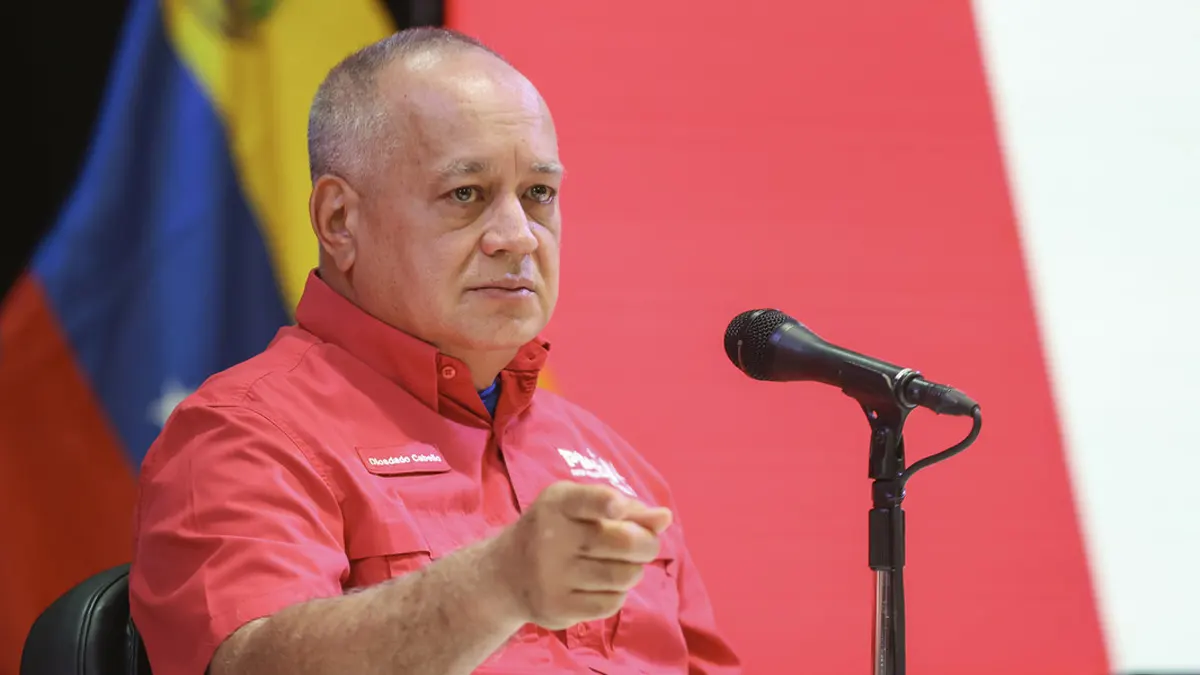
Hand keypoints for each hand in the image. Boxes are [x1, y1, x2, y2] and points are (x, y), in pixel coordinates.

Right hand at [487, 481, 672, 629]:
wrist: (505, 574)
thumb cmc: (556, 531)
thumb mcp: (581, 509)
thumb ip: (626, 509)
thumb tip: (665, 518)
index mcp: (558, 503)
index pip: (584, 500)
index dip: (605, 503)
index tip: (617, 507)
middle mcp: (551, 537)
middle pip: (624, 542)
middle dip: (647, 544)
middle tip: (645, 544)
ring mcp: (552, 575)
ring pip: (624, 575)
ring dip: (634, 571)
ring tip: (621, 565)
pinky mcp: (557, 607)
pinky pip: (611, 602)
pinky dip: (618, 593)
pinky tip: (604, 584)